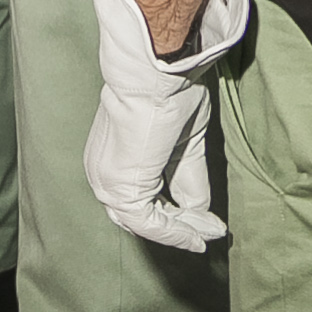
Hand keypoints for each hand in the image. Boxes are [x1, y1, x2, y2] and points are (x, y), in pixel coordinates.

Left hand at [81, 0, 249, 253]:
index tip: (202, 226)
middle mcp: (101, 172)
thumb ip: (189, 179)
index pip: (138, 199)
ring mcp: (106, 182)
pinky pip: (150, 222)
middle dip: (176, 228)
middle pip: (139, 215)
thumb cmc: (170, 92)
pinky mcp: (119, 188)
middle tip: (207, 237)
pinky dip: (176, 232)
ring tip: (209, 236)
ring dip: (180, 232)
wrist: (157, 73)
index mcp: (111, 157)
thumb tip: (203, 215)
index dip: (170, 217)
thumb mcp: (185, 144)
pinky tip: (199, 235)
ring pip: (145, 221)